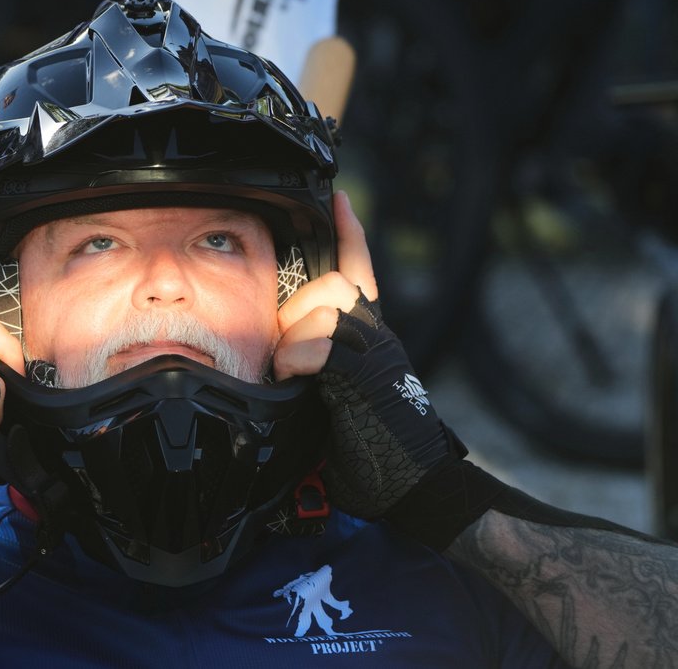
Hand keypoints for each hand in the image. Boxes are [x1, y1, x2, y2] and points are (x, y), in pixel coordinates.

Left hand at [274, 193, 462, 522]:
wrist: (417, 494)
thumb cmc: (375, 456)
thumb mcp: (339, 403)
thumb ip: (319, 371)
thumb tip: (275, 362)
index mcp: (371, 339)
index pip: (360, 271)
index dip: (350, 234)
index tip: (339, 200)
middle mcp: (378, 338)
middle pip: (333, 279)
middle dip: (297, 305)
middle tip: (286, 350)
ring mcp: (377, 355)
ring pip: (329, 302)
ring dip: (296, 332)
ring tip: (289, 370)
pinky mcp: (369, 379)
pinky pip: (322, 345)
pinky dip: (298, 358)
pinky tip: (293, 379)